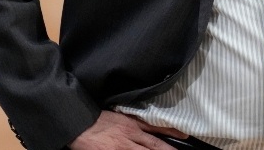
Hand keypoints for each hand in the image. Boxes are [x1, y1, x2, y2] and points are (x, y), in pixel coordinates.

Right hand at [70, 111, 186, 149]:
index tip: (185, 137)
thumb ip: (134, 122)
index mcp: (132, 124)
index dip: (171, 133)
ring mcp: (121, 148)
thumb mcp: (120, 116)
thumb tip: (148, 127)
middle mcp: (130, 136)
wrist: (78, 124)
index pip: (156, 129)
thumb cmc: (97, 119)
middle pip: (154, 146)